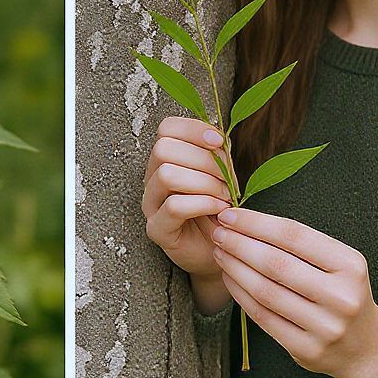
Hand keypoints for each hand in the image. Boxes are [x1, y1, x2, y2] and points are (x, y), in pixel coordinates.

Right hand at [141, 116, 232, 279]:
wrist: (221, 250)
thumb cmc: (220, 209)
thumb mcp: (222, 175)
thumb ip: (218, 155)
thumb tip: (220, 140)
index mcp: (166, 159)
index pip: (166, 128)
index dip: (193, 129)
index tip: (220, 142)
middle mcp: (152, 178)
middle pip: (164, 148)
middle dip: (203, 159)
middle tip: (226, 179)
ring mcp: (151, 204)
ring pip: (166, 174)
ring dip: (204, 182)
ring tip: (225, 196)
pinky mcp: (157, 229)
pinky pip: (174, 207)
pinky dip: (203, 203)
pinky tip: (220, 209)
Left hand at [212, 206, 377, 377]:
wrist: (366, 346)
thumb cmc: (342, 292)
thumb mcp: (338, 262)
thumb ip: (300, 244)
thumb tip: (245, 221)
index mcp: (350, 266)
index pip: (293, 236)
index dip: (256, 223)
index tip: (230, 215)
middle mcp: (341, 297)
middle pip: (276, 264)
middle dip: (239, 244)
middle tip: (218, 232)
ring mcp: (325, 327)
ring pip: (265, 291)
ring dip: (235, 268)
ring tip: (220, 252)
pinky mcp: (307, 350)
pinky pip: (263, 317)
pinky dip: (240, 294)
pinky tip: (229, 277)